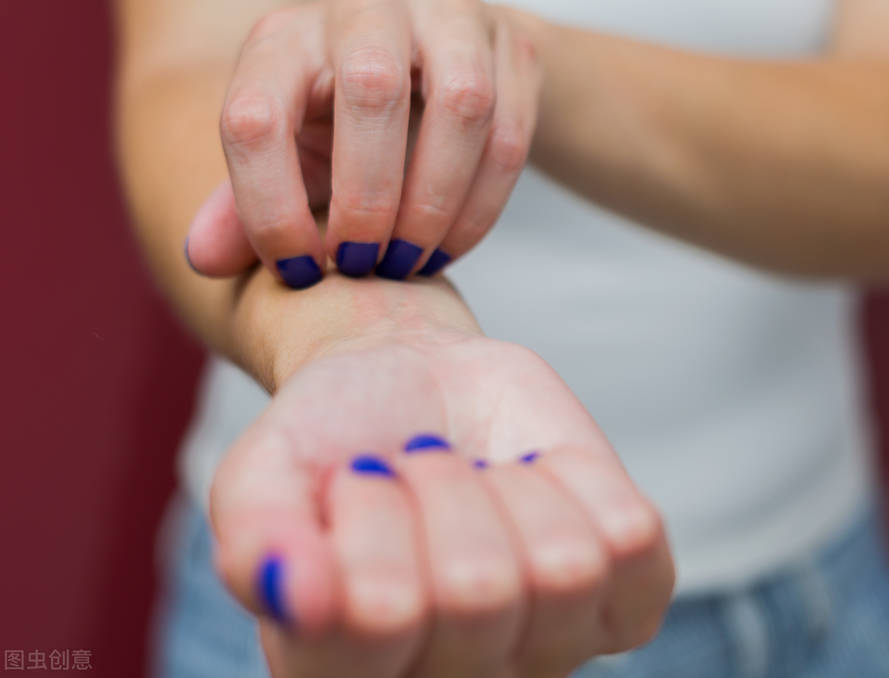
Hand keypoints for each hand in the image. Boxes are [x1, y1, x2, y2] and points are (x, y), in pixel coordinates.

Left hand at [185, 1, 542, 287]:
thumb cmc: (344, 126)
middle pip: (371, 91)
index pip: (256, 116)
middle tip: (365, 265)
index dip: (269, 210)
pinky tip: (451, 245)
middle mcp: (363, 8)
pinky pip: (511, 134)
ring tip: (411, 262)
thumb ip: (244, 207)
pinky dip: (482, 207)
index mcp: (285, 38)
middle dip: (368, 201)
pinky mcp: (512, 47)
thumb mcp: (290, 158)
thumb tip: (200, 259)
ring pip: (461, 106)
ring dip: (436, 204)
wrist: (437, 69)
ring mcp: (448, 17)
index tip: (301, 271)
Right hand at [210, 329, 674, 677]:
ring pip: (564, 568)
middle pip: (479, 591)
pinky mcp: (621, 600)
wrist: (412, 389)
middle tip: (417, 468)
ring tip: (475, 474)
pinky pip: (631, 543)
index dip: (370, 518)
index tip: (354, 478)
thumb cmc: (333, 439)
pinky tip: (538, 477)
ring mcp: (547, 650)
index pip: (381, 619)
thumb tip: (301, 591)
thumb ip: (258, 538)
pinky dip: (581, 480)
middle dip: (438, 488)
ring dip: (506, 483)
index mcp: (345, 674)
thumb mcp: (263, 472)